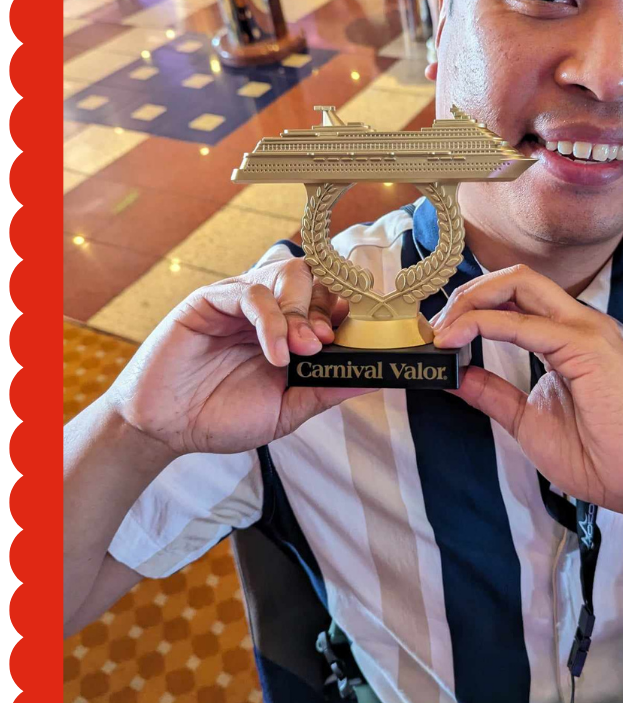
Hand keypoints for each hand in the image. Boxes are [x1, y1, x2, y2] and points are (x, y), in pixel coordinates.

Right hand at [105, 258, 361, 457]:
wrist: (167, 428)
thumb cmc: (223, 417)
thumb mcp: (286, 410)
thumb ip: (326, 390)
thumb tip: (374, 378)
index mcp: (291, 330)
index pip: (330, 299)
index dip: (348, 313)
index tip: (356, 339)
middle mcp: (270, 309)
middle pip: (313, 278)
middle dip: (324, 310)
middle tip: (323, 346)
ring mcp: (241, 301)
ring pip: (287, 274)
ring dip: (301, 311)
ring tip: (302, 351)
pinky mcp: (211, 300)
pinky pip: (250, 293)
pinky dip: (270, 322)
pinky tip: (275, 355)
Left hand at [430, 264, 622, 512]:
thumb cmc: (603, 456)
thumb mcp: (529, 421)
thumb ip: (493, 394)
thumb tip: (454, 376)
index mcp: (565, 337)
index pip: (512, 298)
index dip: (469, 308)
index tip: (434, 337)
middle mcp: (575, 323)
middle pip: (512, 279)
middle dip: (465, 295)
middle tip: (432, 328)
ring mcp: (583, 329)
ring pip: (518, 283)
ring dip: (470, 301)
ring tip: (441, 331)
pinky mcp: (585, 346)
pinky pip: (524, 322)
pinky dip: (483, 323)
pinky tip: (457, 339)